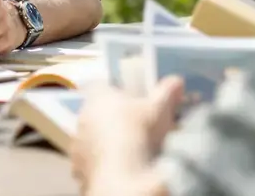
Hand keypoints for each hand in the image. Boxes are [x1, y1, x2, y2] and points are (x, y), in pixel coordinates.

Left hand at [72, 77, 183, 194]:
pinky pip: (88, 159)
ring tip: (126, 151)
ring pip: (90, 136)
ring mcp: (78, 141)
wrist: (122, 173)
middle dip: (110, 118)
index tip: (128, 100)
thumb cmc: (139, 132)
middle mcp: (83, 115)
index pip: (99, 86)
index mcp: (98, 96)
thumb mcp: (159, 109)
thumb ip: (167, 92)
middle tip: (132, 128)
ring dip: (103, 141)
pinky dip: (99, 162)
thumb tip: (177, 80)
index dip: (113, 91)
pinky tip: (117, 167)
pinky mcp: (77, 164)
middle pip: (95, 111)